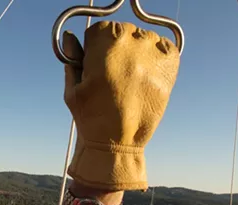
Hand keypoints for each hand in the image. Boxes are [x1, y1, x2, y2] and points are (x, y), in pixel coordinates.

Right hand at [63, 21, 179, 190]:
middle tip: (113, 73)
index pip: (101, 28)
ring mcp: (152, 58)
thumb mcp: (73, 89)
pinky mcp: (168, 69)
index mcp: (104, 49)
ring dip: (138, 51)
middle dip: (117, 47)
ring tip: (130, 76)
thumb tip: (69, 37)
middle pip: (124, 30)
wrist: (118, 144)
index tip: (96, 61)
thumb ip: (72, 58)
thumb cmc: (91, 118)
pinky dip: (157, 56)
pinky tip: (146, 74)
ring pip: (145, 37)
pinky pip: (165, 48)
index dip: (96, 45)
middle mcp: (131, 48)